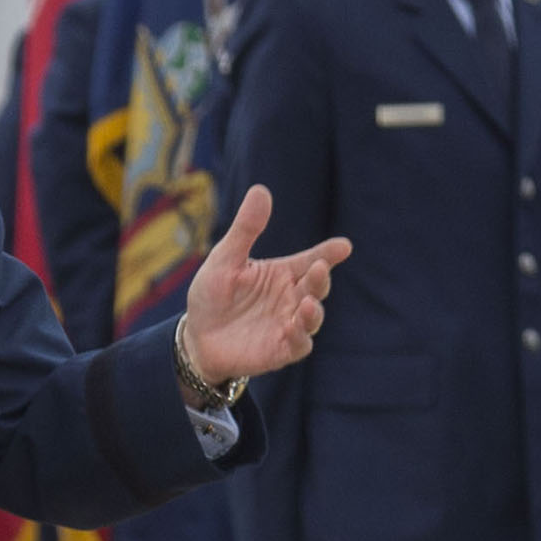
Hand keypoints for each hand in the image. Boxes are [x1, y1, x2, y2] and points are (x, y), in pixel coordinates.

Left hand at [177, 183, 350, 388]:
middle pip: (316, 286)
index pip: (312, 260)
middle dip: (320, 278)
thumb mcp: (225, 259)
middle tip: (317, 268)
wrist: (197, 338)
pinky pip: (298, 345)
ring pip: (313, 318)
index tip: (343, 246)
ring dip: (313, 311)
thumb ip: (245, 230)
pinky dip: (299, 337)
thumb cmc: (213, 295)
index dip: (329, 253)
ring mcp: (288, 324)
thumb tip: (261, 190)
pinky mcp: (280, 350)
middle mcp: (291, 298)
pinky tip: (292, 327)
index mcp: (283, 273)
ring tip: (308, 303)